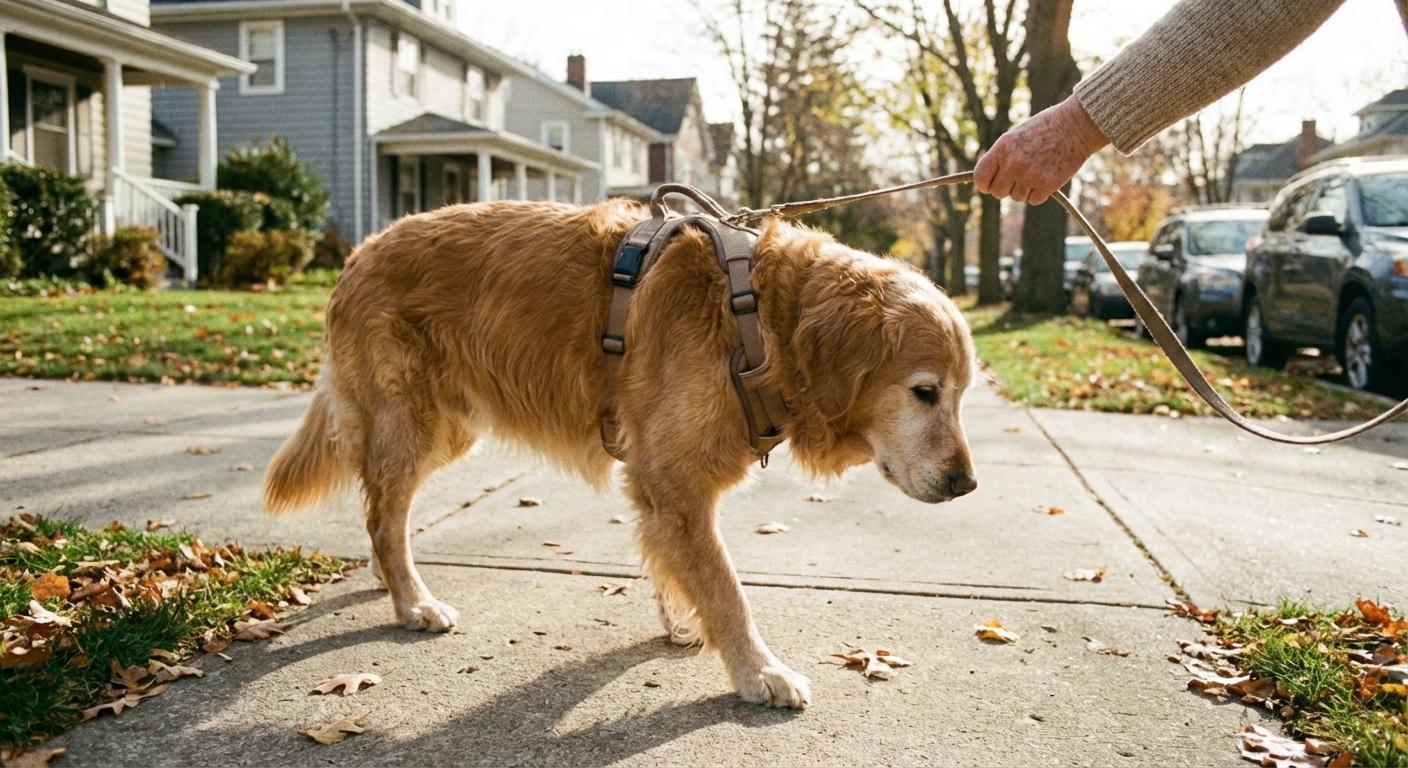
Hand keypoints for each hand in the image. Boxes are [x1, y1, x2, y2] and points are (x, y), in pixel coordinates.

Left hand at [974, 94, 1110, 205]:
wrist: (1077, 125)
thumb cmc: (1045, 128)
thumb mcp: (1016, 136)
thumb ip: (1001, 157)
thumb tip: (989, 181)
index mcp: (1003, 148)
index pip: (981, 178)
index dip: (986, 184)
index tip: (992, 183)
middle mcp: (1014, 162)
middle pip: (998, 192)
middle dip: (1006, 187)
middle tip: (1019, 176)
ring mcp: (1030, 175)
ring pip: (1016, 197)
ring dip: (1025, 189)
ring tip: (1037, 170)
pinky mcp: (1048, 185)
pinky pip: (1034, 200)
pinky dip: (1040, 192)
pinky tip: (1047, 176)